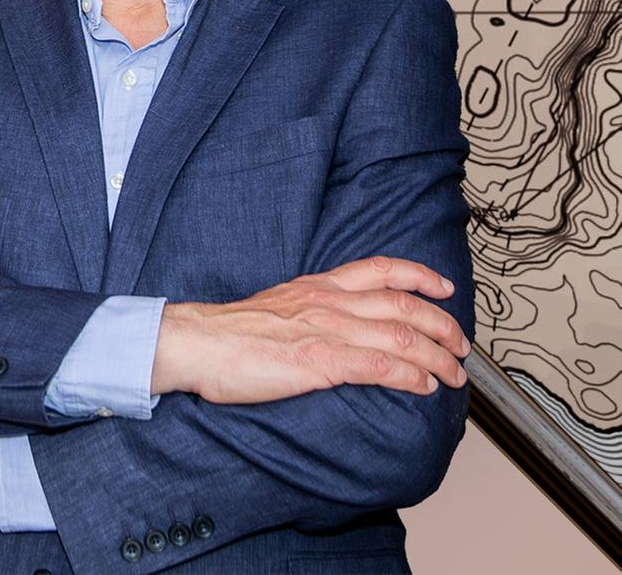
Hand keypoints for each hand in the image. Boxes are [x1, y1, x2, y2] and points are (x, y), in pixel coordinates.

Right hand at [153, 255, 469, 402]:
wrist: (197, 343)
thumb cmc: (229, 334)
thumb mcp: (276, 307)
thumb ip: (309, 311)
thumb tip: (333, 328)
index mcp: (317, 286)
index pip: (380, 269)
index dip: (419, 276)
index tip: (442, 288)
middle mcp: (328, 302)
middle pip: (404, 306)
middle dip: (442, 326)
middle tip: (460, 346)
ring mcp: (326, 330)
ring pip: (403, 337)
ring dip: (437, 358)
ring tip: (452, 375)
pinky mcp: (321, 361)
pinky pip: (382, 367)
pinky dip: (411, 377)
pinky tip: (423, 387)